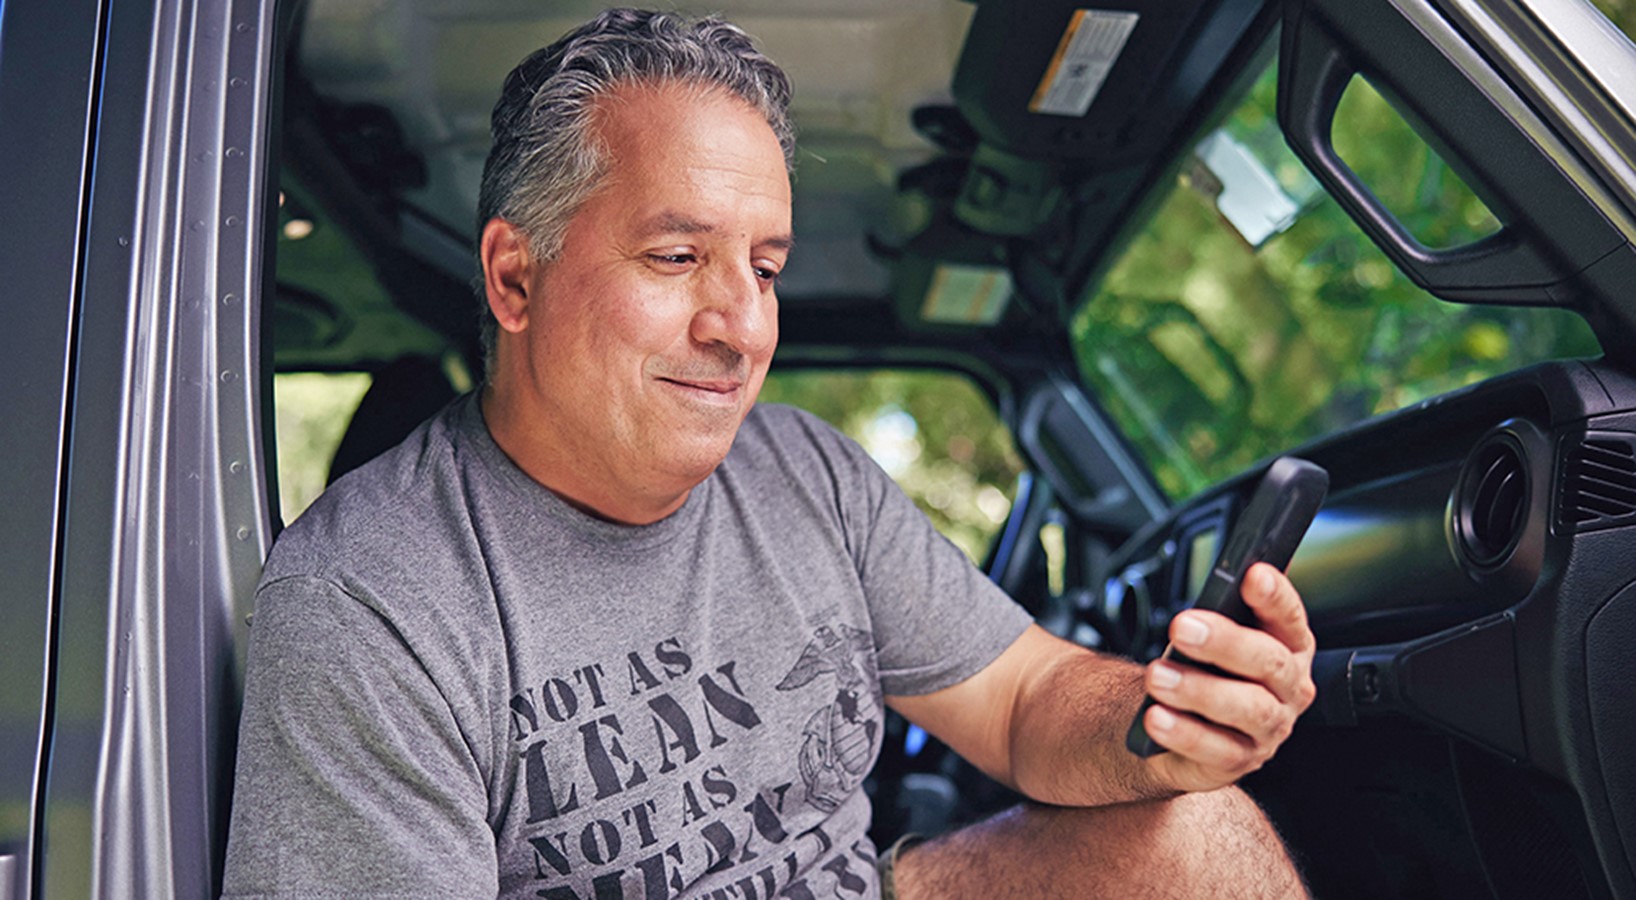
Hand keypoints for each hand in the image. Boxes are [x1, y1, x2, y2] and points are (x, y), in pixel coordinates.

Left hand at [1139, 562, 1315, 792]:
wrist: (1179, 719)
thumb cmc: (1203, 666)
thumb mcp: (1212, 636)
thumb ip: (1218, 615)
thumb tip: (1212, 594)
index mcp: (1289, 645)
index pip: (1290, 616)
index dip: (1274, 596)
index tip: (1251, 575)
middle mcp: (1289, 686)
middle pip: (1268, 662)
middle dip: (1224, 642)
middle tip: (1181, 627)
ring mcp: (1271, 727)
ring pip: (1247, 708)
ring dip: (1199, 690)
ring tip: (1158, 676)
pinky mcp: (1242, 760)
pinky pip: (1218, 750)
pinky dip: (1185, 733)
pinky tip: (1157, 718)